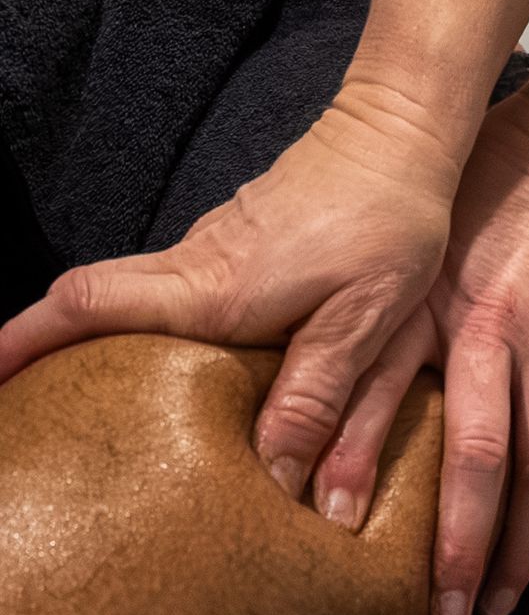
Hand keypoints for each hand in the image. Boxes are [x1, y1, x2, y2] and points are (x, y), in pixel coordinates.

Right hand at [0, 80, 461, 502]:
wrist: (404, 128)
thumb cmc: (391, 218)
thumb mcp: (363, 318)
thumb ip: (314, 398)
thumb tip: (274, 487)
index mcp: (213, 290)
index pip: (90, 306)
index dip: (27, 340)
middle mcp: (197, 265)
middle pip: (91, 303)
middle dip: (41, 348)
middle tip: (24, 413)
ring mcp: (214, 245)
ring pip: (134, 298)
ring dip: (99, 342)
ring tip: (93, 416)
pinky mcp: (241, 237)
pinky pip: (175, 287)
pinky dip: (152, 326)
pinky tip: (180, 371)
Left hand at [310, 43, 528, 614]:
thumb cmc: (472, 210)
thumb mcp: (407, 272)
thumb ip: (368, 355)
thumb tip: (308, 443)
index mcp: (452, 322)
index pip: (432, 436)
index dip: (414, 511)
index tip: (389, 575)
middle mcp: (508, 338)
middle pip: (494, 465)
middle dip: (476, 551)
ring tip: (509, 596)